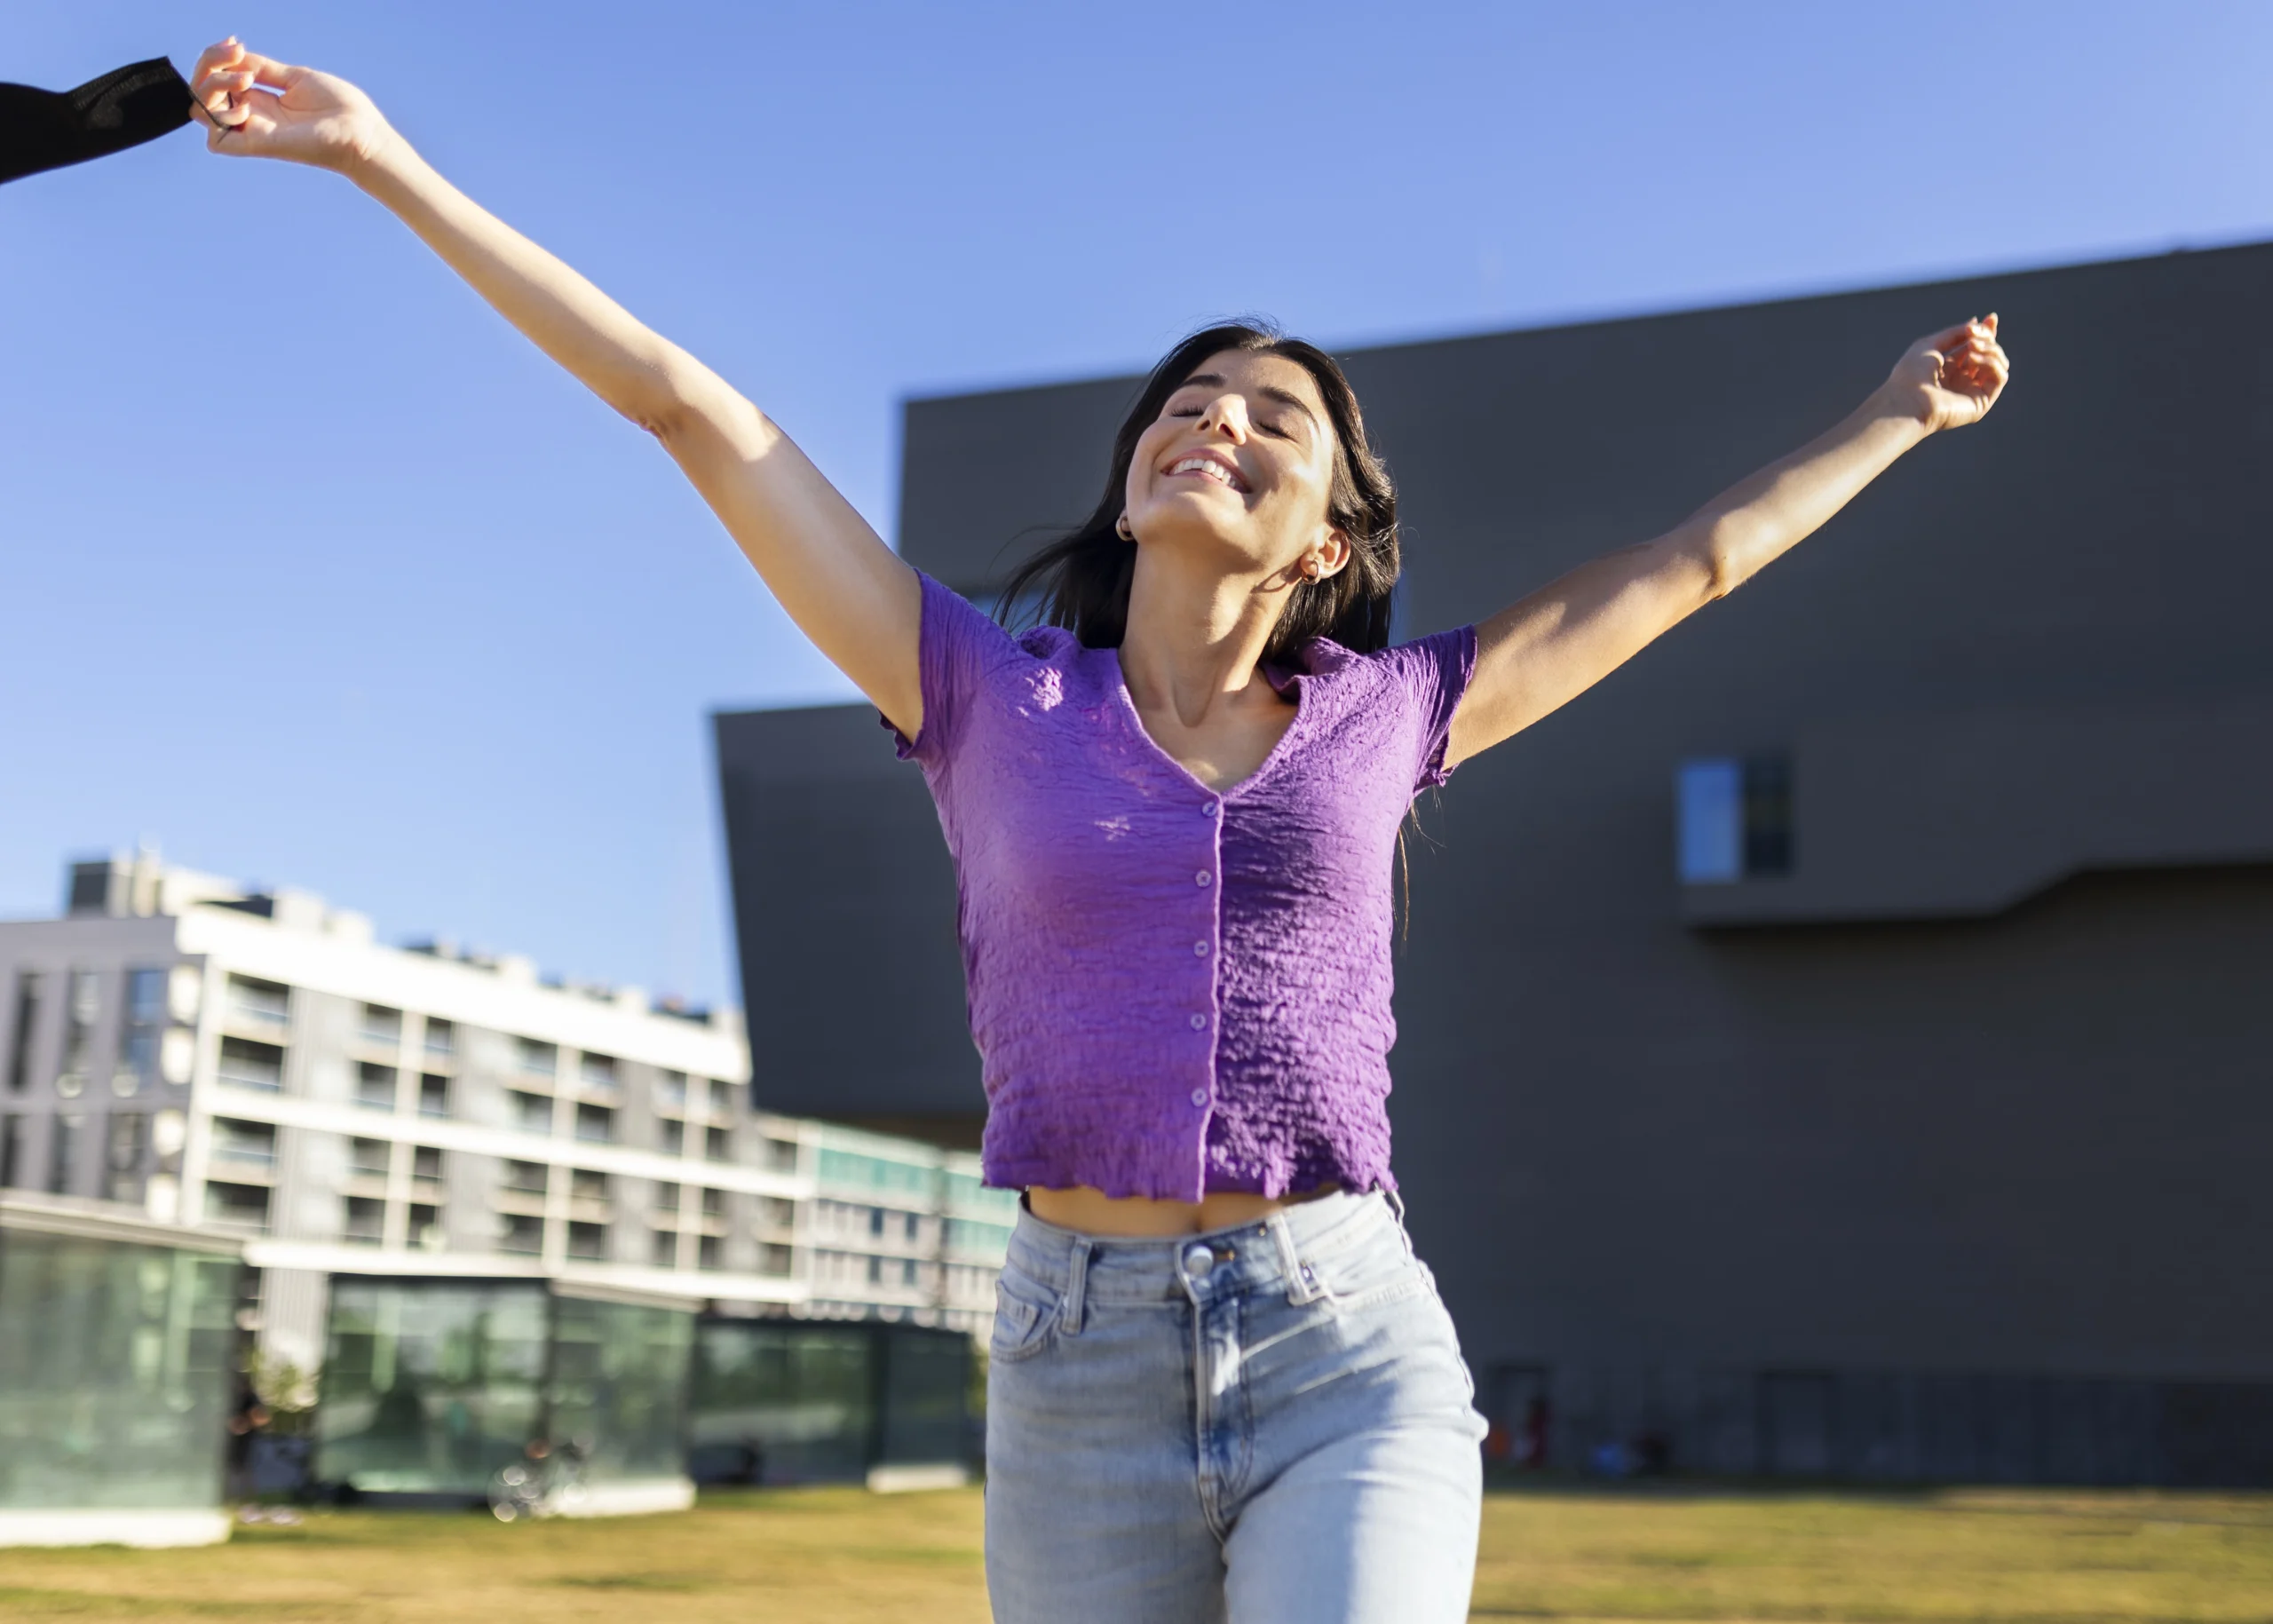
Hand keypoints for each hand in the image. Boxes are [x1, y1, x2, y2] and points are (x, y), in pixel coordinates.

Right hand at [190, 38, 393, 173]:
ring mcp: (253, 132)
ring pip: (200, 111)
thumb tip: (235, 55)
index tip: (235, 43)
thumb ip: (262, 68)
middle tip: (237, 53)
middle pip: (201, 91)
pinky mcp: (258, 147)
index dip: (215, 57)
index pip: (216, 79)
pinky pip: (217, 140)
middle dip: (208, 64)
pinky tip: (247, 106)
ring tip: (247, 78)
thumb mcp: (295, 77)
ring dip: (213, 85)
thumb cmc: (338, 108)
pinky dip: (221, 117)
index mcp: (259, 100)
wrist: (362, 132)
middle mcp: (251, 116)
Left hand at [1880, 315, 2010, 432]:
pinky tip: (1973, 359)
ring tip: (1971, 346)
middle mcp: (1961, 382)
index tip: (1991, 316)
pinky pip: (2000, 377)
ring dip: (1990, 349)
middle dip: (1987, 338)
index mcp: (1947, 370)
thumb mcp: (1930, 345)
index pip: (1975, 349)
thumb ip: (1954, 334)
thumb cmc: (1910, 374)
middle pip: (1990, 354)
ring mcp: (1972, 393)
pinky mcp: (1981, 404)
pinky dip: (1991, 363)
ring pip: (1999, 364)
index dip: (1986, 332)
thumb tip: (1976, 323)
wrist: (1906, 400)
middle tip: (1972, 334)